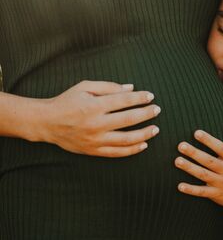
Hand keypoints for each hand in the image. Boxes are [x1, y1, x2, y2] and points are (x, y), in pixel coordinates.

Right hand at [39, 81, 160, 156]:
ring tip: (155, 129)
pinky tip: (143, 144)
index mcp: (94, 105)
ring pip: (126, 139)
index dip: (140, 98)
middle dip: (146, 114)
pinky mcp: (94, 151)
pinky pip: (118, 152)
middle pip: (129, 119)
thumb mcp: (84, 87)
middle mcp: (96, 123)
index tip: (150, 96)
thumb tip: (131, 88)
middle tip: (157, 110)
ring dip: (144, 134)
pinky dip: (132, 150)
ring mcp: (96, 139)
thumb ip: (108, 87)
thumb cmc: (67, 101)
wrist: (47, 123)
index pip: (123, 100)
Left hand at [175, 121, 222, 211]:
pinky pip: (202, 192)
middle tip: (180, 145)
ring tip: (177, 161)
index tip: (196, 132)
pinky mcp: (216, 194)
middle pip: (209, 160)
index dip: (209, 140)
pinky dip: (191, 190)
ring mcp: (221, 183)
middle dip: (195, 153)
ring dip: (190, 168)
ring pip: (203, 175)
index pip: (221, 148)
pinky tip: (179, 186)